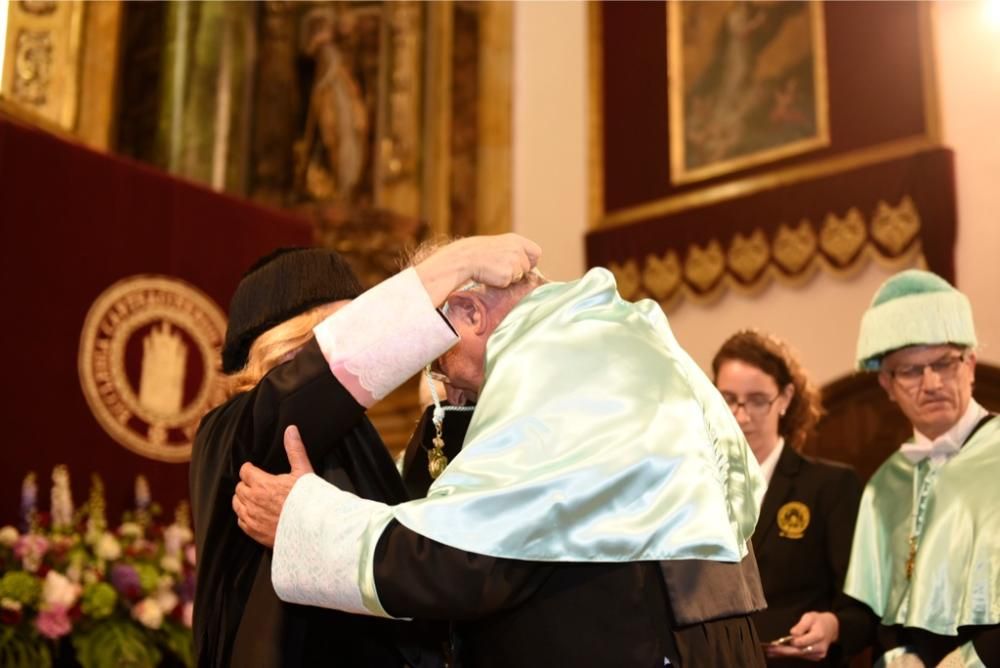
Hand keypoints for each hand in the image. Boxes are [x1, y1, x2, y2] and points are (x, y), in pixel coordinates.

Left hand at [233, 426, 313, 547]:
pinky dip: (245, 516)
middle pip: (239, 488)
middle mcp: (253, 501)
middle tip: (256, 484)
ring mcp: (252, 518)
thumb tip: (291, 429)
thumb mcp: (303, 471)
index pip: (245, 471)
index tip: (253, 469)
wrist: (313, 529)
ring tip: (253, 498)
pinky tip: (254, 514)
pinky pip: (241, 522)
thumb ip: (294, 450)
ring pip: (237, 505)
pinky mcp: (255, 532)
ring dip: (242, 500)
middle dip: (246, 484)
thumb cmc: (309, 499)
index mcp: (262, 484)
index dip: (250, 469)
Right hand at [415, 234, 541, 305]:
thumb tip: (526, 265)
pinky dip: (501, 282)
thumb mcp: (499, 245)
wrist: (465, 258)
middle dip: (519, 271)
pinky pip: (509, 283)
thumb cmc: (479, 253)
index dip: (531, 260)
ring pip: (519, 276)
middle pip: (528, 267)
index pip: (536, 252)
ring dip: (509, 277)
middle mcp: (518, 250)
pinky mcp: (508, 275)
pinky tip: (491, 275)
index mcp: (516, 240)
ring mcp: (514, 262)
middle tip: (503, 268)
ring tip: (494, 270)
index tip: (524, 264)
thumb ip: (513, 251)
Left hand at [764, 611, 838, 660]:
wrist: (831, 628)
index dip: (789, 643)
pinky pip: (801, 656)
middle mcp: (819, 648)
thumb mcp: (809, 617)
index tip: (777, 643)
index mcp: (819, 636)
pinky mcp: (815, 657)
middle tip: (770, 650)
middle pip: (799, 651)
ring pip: (799, 655)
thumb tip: (792, 634)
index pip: (802, 642)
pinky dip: (789, 654)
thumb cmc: (818, 620)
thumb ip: (801, 626)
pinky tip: (778, 653)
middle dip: (783, 651)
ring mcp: (818, 654)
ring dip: (784, 654)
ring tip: (770, 652)